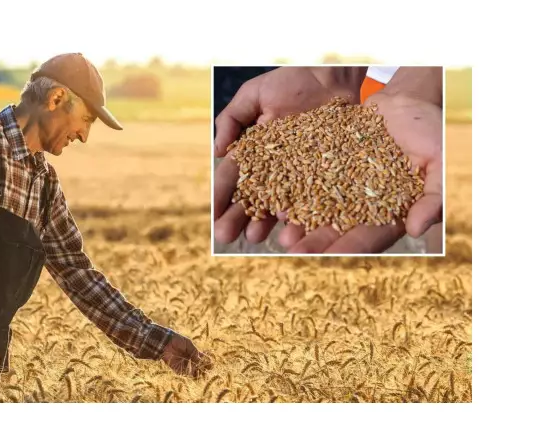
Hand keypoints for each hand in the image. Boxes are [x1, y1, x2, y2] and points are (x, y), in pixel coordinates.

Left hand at [161, 333, 212, 377]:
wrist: (165, 342)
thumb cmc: (177, 340)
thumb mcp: (188, 344)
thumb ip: (194, 352)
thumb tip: (201, 360)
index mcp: (193, 353)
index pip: (202, 359)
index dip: (207, 361)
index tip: (211, 363)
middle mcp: (189, 359)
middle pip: (198, 367)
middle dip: (203, 369)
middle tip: (207, 370)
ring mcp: (183, 364)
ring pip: (192, 372)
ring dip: (197, 373)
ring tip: (200, 372)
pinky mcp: (177, 368)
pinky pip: (184, 373)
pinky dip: (189, 373)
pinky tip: (192, 372)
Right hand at [214, 67, 365, 245]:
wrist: (335, 77)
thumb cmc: (293, 81)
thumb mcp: (254, 94)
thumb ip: (231, 119)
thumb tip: (216, 152)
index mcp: (254, 152)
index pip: (233, 178)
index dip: (222, 197)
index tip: (213, 216)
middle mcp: (274, 169)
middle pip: (252, 198)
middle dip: (238, 218)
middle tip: (227, 236)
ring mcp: (299, 175)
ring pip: (278, 204)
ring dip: (265, 223)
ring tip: (256, 237)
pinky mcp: (324, 177)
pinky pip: (311, 199)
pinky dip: (301, 215)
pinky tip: (290, 227)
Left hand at [281, 91, 442, 252]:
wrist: (406, 102)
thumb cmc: (431, 135)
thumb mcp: (439, 164)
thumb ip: (433, 197)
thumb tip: (416, 230)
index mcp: (388, 212)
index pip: (368, 235)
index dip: (347, 247)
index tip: (325, 258)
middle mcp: (360, 204)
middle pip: (335, 227)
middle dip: (313, 239)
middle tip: (290, 249)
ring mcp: (340, 184)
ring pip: (316, 205)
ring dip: (298, 219)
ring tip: (277, 227)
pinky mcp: (325, 163)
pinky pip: (306, 177)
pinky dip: (292, 186)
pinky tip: (275, 193)